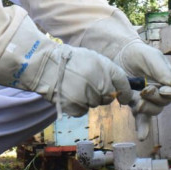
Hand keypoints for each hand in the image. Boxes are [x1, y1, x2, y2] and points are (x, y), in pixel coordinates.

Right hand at [0, 17, 133, 116]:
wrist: (45, 66)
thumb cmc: (69, 60)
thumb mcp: (92, 58)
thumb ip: (106, 72)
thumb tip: (116, 89)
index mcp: (105, 68)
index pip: (122, 83)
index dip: (125, 92)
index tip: (123, 98)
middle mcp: (99, 83)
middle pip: (108, 97)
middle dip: (102, 94)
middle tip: (88, 86)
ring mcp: (88, 96)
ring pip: (94, 104)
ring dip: (88, 99)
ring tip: (74, 86)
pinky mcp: (76, 107)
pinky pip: (83, 110)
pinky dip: (77, 105)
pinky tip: (69, 94)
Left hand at [114, 40, 170, 139]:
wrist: (120, 55)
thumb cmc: (140, 54)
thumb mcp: (153, 57)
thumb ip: (164, 71)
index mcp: (170, 81)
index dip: (170, 93)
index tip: (162, 90)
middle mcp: (162, 93)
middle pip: (164, 103)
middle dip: (154, 99)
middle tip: (143, 91)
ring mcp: (149, 101)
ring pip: (153, 111)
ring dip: (145, 108)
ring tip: (136, 101)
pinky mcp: (136, 105)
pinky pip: (142, 120)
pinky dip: (143, 128)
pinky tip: (142, 136)